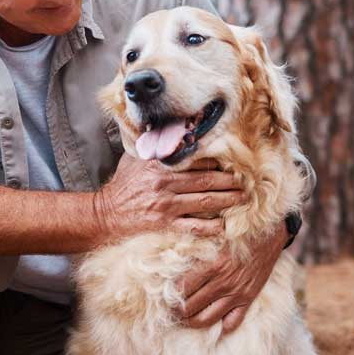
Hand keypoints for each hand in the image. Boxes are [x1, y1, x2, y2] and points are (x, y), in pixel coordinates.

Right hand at [92, 155, 244, 242]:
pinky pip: (193, 226)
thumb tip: (166, 128)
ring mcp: (166, 204)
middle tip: (248, 180)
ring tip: (243, 198)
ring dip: (227, 200)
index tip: (234, 159)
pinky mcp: (164, 223)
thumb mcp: (134, 158)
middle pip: (206, 179)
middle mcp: (165, 182)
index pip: (195, 158)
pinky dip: (210, 227)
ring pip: (205, 201)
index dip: (217, 159)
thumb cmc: (123, 184)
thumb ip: (153, 146)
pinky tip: (223, 226)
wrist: (105, 214)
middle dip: (230, 180)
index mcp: (160, 164)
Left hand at [177, 225, 285, 332]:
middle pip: (190, 307)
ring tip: (185, 319)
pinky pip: (233, 322)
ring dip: (192, 322)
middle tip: (170, 310)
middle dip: (177, 311)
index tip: (164, 296)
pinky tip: (214, 326)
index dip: (169, 295)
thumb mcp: (214, 234)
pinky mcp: (248, 298)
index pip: (182, 289)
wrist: (270, 233)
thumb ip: (196, 248)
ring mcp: (236, 293)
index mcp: (212, 266)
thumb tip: (171, 257)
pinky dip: (222, 328)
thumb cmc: (238, 230)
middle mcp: (223, 283)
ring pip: (207, 319)